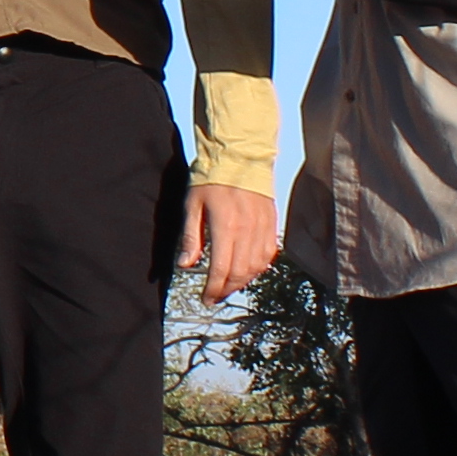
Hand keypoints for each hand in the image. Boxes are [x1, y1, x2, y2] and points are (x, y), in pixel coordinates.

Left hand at [180, 183, 279, 302]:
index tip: (206, 298)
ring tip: (230, 286)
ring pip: (257, 267)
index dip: (213, 289)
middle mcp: (247, 231)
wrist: (240, 157)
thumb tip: (185, 264)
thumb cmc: (212, 180)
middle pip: (240, 272)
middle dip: (227, 289)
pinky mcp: (272, 224)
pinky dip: (259, 268)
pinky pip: (269, 255)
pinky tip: (248, 271)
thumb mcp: (193, 206)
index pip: (221, 269)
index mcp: (226, 227)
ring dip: (243, 281)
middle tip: (216, 296)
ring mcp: (263, 228)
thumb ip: (191, 237)